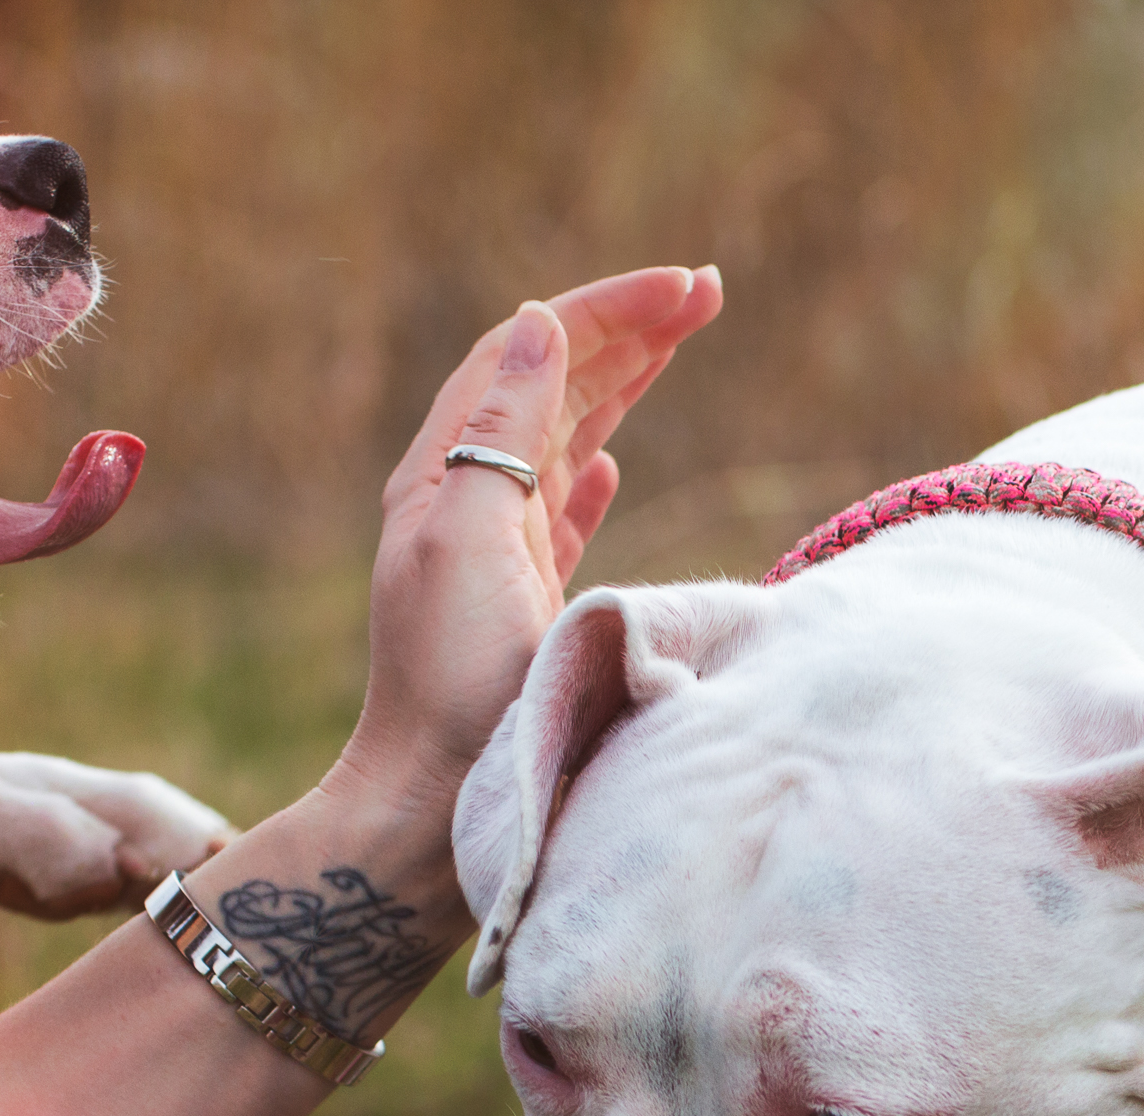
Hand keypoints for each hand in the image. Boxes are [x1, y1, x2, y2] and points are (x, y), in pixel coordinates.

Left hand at [341, 264, 722, 809]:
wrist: (435, 799)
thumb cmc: (451, 678)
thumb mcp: (469, 538)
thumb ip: (503, 434)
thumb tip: (539, 324)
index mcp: (442, 477)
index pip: (525, 355)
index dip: (603, 310)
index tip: (686, 288)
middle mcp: (464, 507)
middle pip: (548, 389)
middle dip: (624, 332)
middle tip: (707, 293)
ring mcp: (494, 558)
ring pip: (562, 446)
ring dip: (620, 387)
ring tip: (679, 341)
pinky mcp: (523, 610)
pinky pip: (558, 521)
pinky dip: (591, 481)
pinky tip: (614, 466)